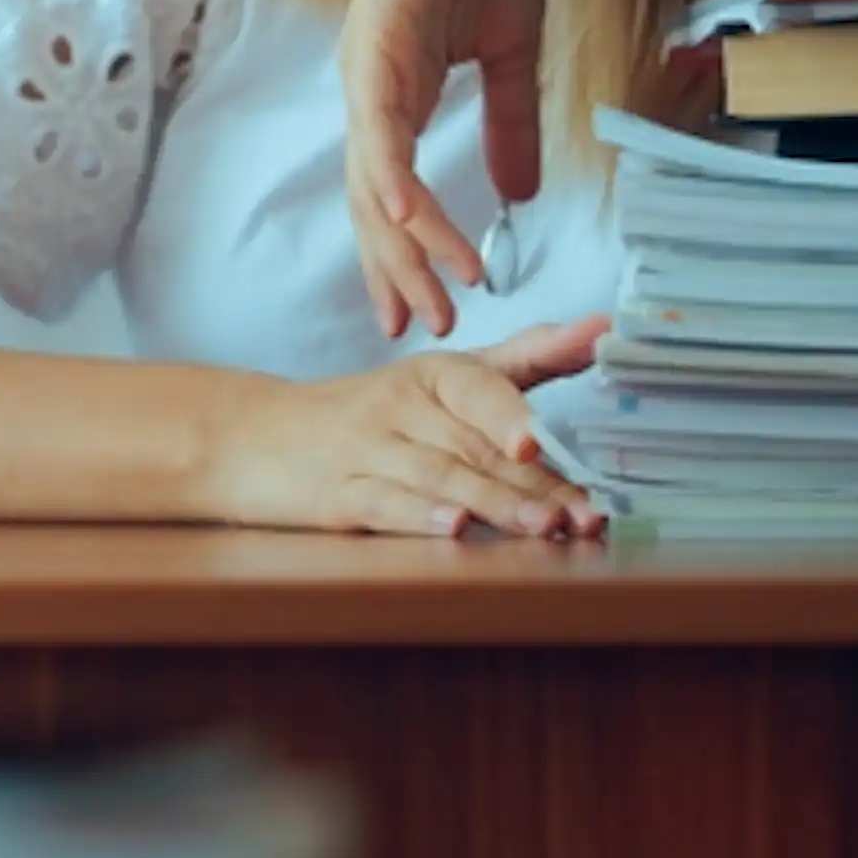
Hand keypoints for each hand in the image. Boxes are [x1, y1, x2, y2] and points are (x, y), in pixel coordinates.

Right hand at [208, 318, 607, 536]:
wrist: (256, 435)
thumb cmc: (371, 411)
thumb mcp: (442, 378)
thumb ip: (522, 360)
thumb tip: (600, 328)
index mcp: (432, 374)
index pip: (481, 388)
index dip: (513, 414)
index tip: (542, 438)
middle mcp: (401, 405)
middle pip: (475, 445)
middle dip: (535, 483)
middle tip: (583, 514)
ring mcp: (368, 451)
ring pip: (440, 474)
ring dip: (494, 504)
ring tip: (542, 527)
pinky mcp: (339, 497)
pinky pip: (383, 504)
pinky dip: (418, 516)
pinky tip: (451, 528)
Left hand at [338, 0, 550, 337]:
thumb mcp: (511, 47)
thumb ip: (508, 119)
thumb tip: (517, 190)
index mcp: (396, 86)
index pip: (392, 190)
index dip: (407, 252)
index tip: (428, 308)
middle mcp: (371, 85)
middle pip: (372, 202)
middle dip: (397, 271)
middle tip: (423, 330)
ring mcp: (369, 66)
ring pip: (375, 181)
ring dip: (405, 247)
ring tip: (435, 301)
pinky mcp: (379, 40)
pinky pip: (383, 129)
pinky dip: (396, 181)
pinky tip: (412, 226)